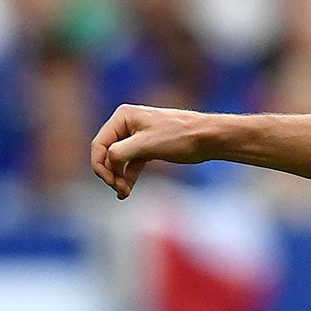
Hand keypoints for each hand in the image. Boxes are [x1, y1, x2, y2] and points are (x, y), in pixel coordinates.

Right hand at [90, 105, 214, 198]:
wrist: (210, 138)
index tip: (109, 182)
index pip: (100, 143)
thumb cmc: (180, 137)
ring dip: (119, 176)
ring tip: (123, 193)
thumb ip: (121, 152)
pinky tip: (127, 189)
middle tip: (119, 189)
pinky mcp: (150, 147)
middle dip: (110, 172)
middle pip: (108, 152)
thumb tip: (107, 162)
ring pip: (120, 159)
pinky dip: (129, 175)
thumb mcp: (147, 144)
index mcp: (123, 117)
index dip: (100, 164)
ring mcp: (138, 136)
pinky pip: (132, 162)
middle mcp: (128, 124)